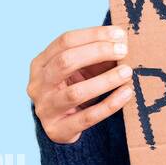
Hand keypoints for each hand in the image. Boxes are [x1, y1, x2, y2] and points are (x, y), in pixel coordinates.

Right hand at [28, 26, 132, 144]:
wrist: (61, 125)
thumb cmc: (75, 87)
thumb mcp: (81, 68)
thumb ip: (97, 54)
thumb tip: (122, 39)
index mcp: (40, 63)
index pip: (65, 41)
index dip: (94, 35)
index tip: (120, 34)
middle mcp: (38, 85)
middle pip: (65, 62)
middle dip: (97, 52)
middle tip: (124, 51)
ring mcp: (45, 108)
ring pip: (76, 93)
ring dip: (105, 80)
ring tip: (128, 72)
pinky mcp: (58, 130)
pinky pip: (87, 117)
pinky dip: (110, 104)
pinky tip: (127, 93)